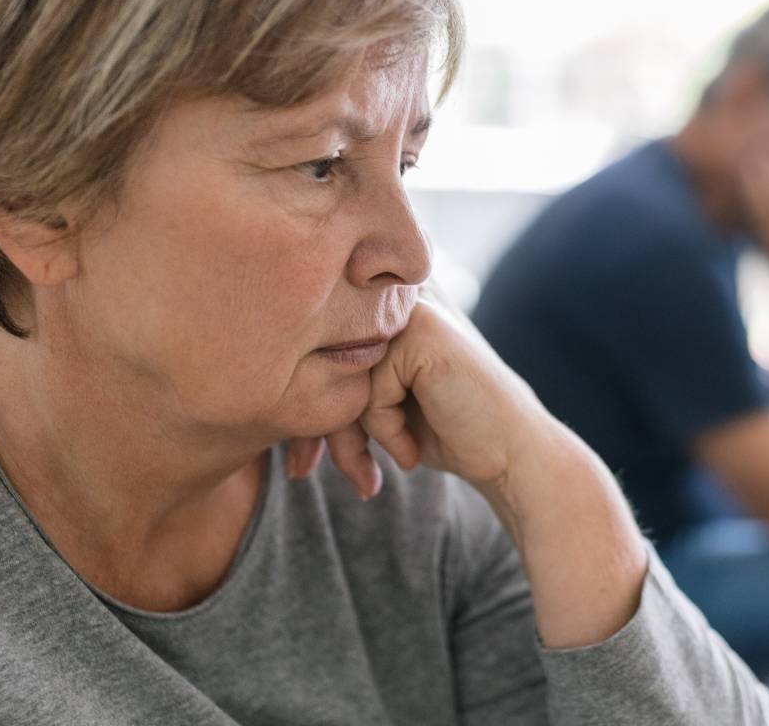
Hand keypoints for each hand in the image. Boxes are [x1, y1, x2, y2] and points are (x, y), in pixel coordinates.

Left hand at [285, 294, 552, 499]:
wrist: (509, 454)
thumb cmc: (443, 430)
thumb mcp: (376, 402)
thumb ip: (333, 378)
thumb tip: (258, 384)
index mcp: (381, 304)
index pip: (314, 346)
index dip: (302, 406)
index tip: (299, 463)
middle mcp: (395, 294)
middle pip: (320, 356)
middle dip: (314, 427)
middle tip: (315, 474)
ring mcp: (412, 307)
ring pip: (339, 374)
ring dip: (350, 436)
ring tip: (370, 471)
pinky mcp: (424, 331)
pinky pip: (370, 390)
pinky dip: (386, 431)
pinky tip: (411, 451)